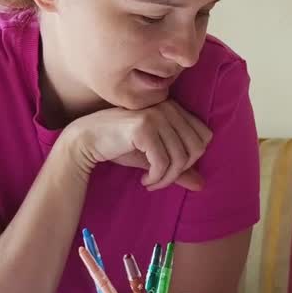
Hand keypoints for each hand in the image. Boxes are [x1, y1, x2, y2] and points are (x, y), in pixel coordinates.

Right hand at [66, 101, 211, 190]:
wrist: (86, 139)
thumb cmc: (121, 146)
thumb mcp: (154, 157)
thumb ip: (178, 168)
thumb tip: (201, 185)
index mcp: (174, 109)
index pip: (204, 136)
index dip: (192, 159)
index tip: (172, 170)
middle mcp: (168, 107)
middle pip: (196, 148)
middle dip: (180, 172)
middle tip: (160, 181)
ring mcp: (156, 115)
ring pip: (180, 158)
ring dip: (166, 179)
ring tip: (151, 182)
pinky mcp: (144, 127)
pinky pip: (163, 162)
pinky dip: (156, 178)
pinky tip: (144, 180)